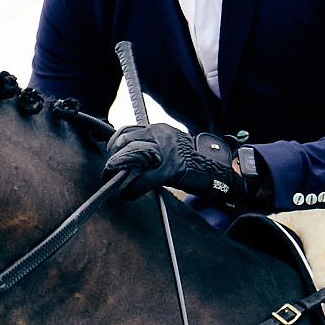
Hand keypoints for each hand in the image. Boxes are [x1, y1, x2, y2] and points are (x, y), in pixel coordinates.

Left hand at [103, 122, 244, 202]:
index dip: (114, 141)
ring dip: (117, 170)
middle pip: (126, 140)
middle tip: (109, 171)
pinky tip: (126, 195)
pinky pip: (143, 179)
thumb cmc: (192, 162)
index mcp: (159, 129)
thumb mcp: (170, 146)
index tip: (110, 151)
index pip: (128, 129)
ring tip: (112, 180)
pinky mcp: (168, 169)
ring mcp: (164, 152)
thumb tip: (128, 156)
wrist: (215, 169)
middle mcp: (160, 136)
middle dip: (113, 156)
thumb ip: (151, 147)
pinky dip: (131, 189)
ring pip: (131, 156)